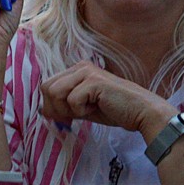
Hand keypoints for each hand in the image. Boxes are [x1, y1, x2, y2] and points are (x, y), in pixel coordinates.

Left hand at [39, 61, 175, 132]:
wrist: (141, 113)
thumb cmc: (114, 110)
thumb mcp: (83, 108)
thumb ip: (64, 106)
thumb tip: (42, 111)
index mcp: (76, 70)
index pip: (47, 86)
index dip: (51, 106)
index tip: (68, 117)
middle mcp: (80, 67)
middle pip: (46, 88)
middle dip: (56, 108)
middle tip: (76, 116)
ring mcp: (86, 72)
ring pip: (55, 92)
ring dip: (68, 109)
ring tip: (87, 110)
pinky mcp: (94, 81)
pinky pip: (72, 100)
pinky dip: (82, 111)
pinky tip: (97, 107)